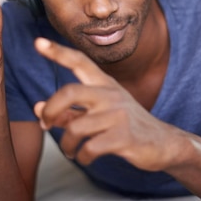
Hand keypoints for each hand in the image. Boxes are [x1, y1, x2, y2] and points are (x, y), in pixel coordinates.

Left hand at [33, 38, 183, 170]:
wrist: (163, 143)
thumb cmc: (125, 126)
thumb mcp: (98, 114)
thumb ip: (68, 111)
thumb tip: (37, 108)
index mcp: (104, 84)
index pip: (79, 62)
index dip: (58, 52)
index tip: (38, 42)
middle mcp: (110, 94)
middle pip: (70, 92)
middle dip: (50, 110)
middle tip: (45, 124)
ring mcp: (118, 115)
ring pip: (75, 128)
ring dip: (66, 144)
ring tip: (70, 150)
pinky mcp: (124, 136)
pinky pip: (89, 148)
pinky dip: (82, 157)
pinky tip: (85, 158)